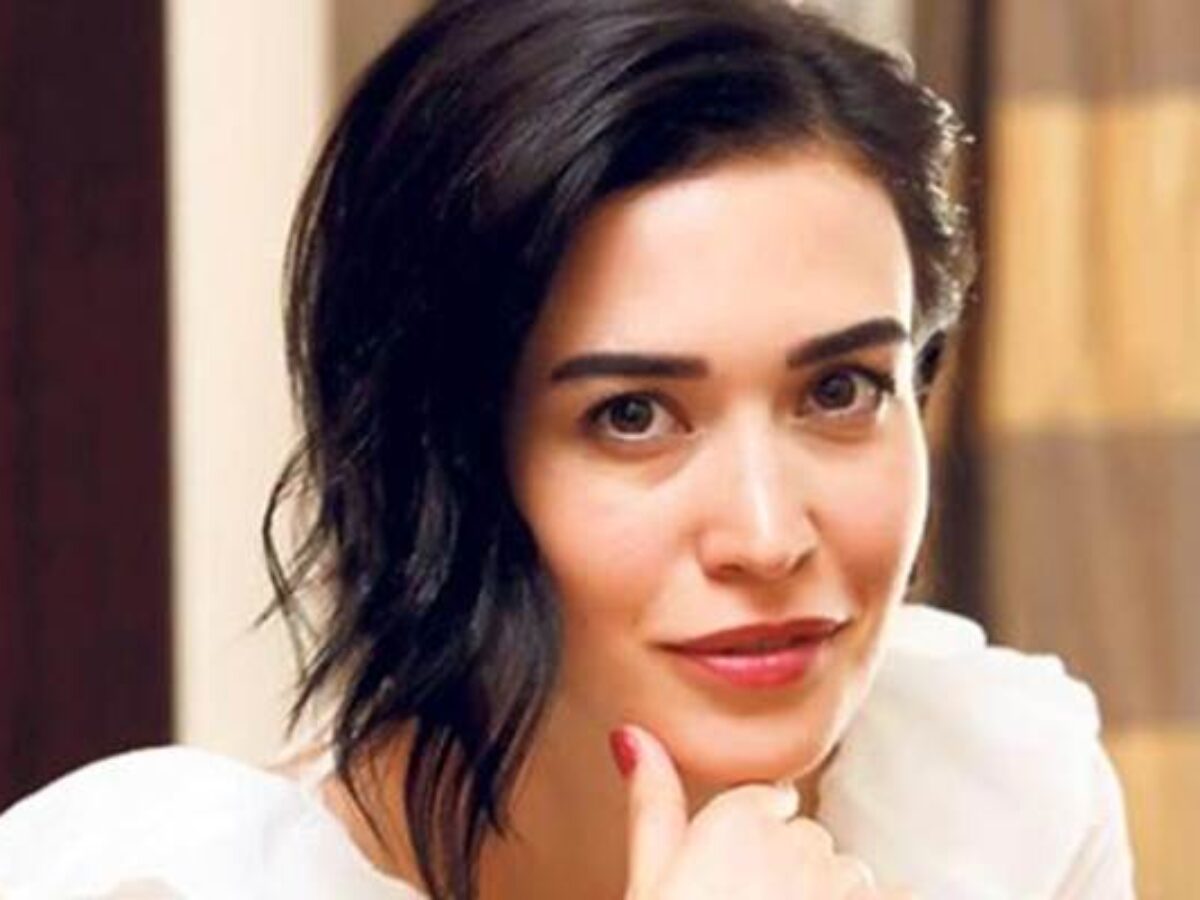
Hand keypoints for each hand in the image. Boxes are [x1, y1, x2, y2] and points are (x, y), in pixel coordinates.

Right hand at [612, 724, 915, 898]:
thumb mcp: (649, 881)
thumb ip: (653, 804)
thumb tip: (633, 734)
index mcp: (736, 818)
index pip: (769, 801)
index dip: (752, 846)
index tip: (734, 884)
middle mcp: (798, 839)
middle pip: (807, 840)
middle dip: (790, 875)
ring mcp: (843, 884)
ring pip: (848, 876)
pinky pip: (897, 897)